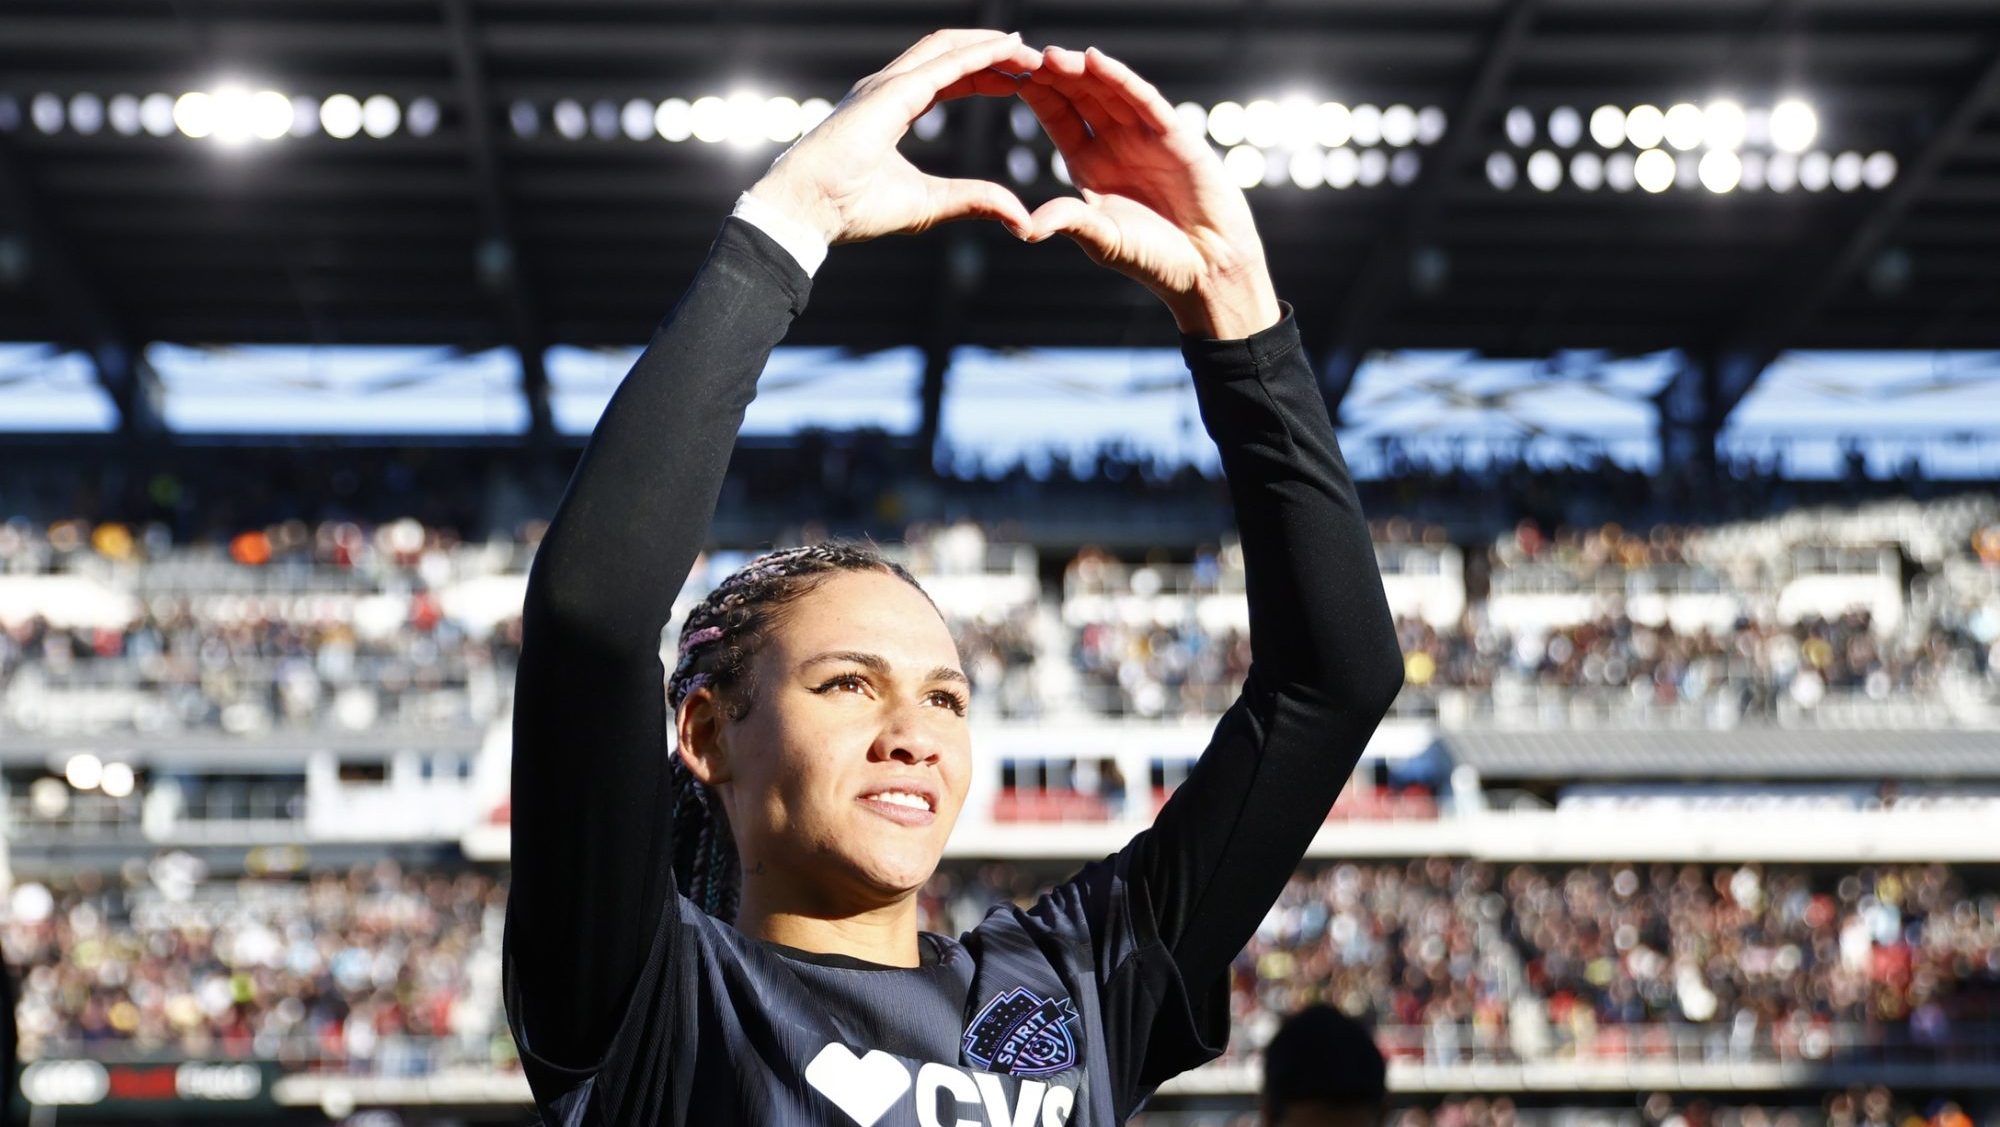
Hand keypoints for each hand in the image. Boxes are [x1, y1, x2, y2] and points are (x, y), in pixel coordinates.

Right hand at [747, 30, 1043, 244]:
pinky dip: (980, 53)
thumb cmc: (850, 208)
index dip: (985, 74)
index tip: (1020, 78)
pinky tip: (1009, 51)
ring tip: (1028, 51)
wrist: (807, 210)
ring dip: (992, 46)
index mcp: (893, 107)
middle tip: (1035, 60)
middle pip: (951, 54)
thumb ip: (972, 201)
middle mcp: (889, 87)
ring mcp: (887, 84)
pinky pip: (946, 64)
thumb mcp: (928, 205)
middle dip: (994, 54)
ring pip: (949, 47)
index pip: (949, 77)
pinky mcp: (891, 92)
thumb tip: (1020, 217)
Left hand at [1019, 46, 1281, 337]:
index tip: (1009, 75)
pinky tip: (1096, 62)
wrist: (1208, 267)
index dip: (1038, 96)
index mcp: (1088, 165)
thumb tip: (1023, 227)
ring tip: (1051, 56)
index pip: (1058, 119)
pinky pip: (1143, 99)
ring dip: (1081, 71)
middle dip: (1054, 76)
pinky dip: (1120, 79)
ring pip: (1107, 91)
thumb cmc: (1154, 258)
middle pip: (1079, 96)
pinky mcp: (1174, 133)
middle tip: (1024, 56)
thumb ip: (1068, 222)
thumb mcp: (1103, 239)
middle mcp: (1114, 144)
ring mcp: (1144, 135)